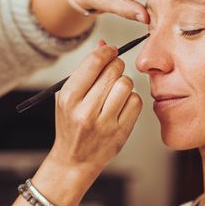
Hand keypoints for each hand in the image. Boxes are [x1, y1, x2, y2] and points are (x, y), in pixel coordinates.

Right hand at [49, 40, 141, 181]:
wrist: (74, 160)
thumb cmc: (70, 123)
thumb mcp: (68, 96)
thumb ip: (86, 70)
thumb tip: (104, 45)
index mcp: (68, 98)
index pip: (94, 63)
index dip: (107, 52)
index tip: (111, 51)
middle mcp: (85, 111)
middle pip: (113, 71)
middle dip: (116, 65)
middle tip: (114, 69)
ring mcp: (104, 124)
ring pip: (126, 85)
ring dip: (124, 83)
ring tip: (115, 90)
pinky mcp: (121, 133)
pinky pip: (136, 102)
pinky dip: (131, 99)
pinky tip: (121, 105)